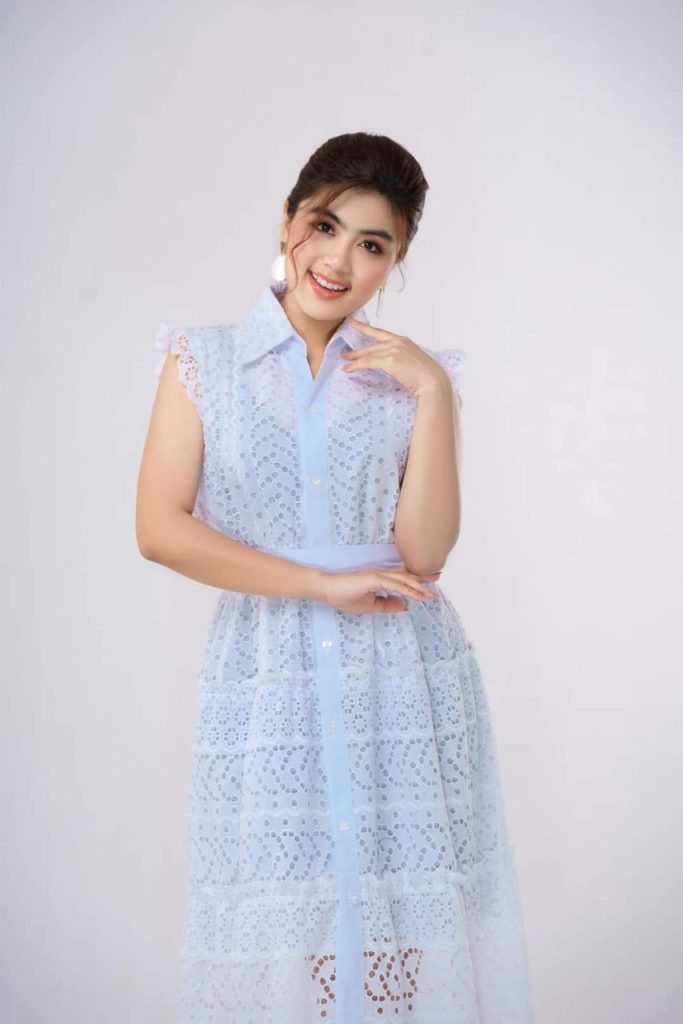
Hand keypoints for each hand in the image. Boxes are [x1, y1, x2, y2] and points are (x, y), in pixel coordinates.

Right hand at [320, 565, 440, 614]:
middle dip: (423, 577)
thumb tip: (405, 606)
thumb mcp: (370, 606)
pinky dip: (408, 590)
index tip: (430, 583)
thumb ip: (387, 605)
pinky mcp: (373, 579)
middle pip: (406, 575)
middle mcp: (381, 575)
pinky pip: (395, 585)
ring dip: (418, 585)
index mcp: (380, 579)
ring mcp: (378, 576)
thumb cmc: (344, 596)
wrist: (327, 590)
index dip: (416, 580)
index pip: (401, 579)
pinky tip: (418, 595)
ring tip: (431, 592)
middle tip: (438, 576)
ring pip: (403, 580)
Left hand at [341, 319, 447, 396]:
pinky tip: (348, 368)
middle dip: (357, 350)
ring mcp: (393, 350)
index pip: (380, 333)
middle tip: (345, 354)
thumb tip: (393, 364)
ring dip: (354, 359)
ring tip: (344, 362)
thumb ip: (402, 357)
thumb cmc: (427, 376)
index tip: (353, 323)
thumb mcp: (413, 361)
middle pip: (372, 345)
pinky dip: (356, 365)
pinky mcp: (389, 360)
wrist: (433, 382)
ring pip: (368, 354)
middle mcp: (397, 342)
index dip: (365, 328)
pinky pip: (368, 362)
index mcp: (403, 340)